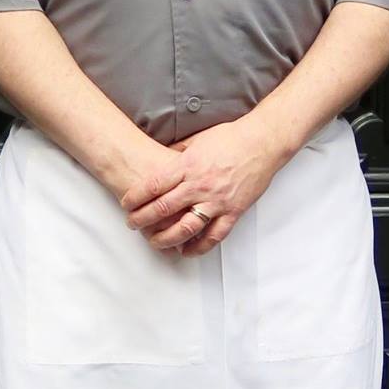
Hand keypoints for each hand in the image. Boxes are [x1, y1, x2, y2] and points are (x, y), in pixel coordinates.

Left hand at [119, 116, 284, 256]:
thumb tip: (161, 158)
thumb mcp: (197, 140)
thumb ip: (177, 153)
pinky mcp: (233, 211)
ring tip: (154, 241)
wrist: (262, 143)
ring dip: (165, 238)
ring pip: (186, 228)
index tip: (126, 203)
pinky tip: (187, 251)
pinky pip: (214, 236)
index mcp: (188, 166)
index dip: (135, 197)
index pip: (153, 185)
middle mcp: (200, 185)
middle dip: (142, 218)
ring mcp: (217, 201)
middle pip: (163, 208)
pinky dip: (199, 247)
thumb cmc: (231, 138)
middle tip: (131, 223)